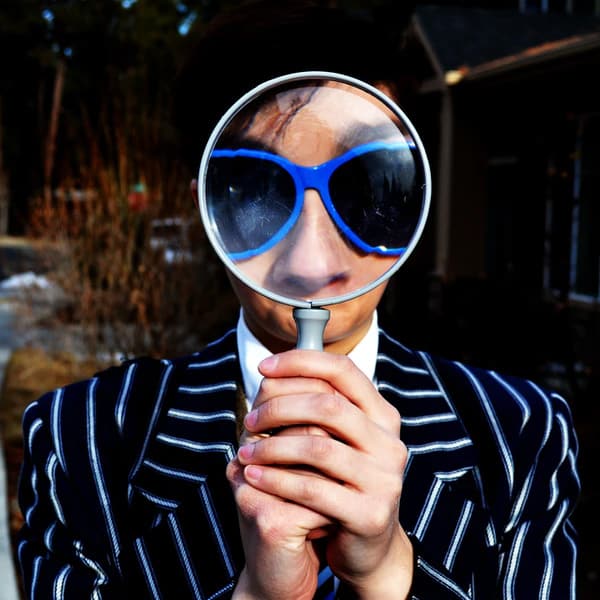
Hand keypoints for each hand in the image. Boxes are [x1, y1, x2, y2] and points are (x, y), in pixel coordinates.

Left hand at [233, 349, 413, 598]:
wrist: (367, 547)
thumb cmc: (341, 483)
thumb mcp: (338, 440)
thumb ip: (319, 407)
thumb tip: (272, 372)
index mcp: (382, 416)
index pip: (343, 370)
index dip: (300, 361)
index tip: (264, 367)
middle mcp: (390, 443)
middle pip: (328, 405)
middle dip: (279, 406)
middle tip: (249, 419)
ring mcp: (385, 479)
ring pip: (317, 447)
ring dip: (271, 446)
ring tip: (245, 451)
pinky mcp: (370, 514)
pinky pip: (313, 489)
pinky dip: (276, 479)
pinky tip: (252, 476)